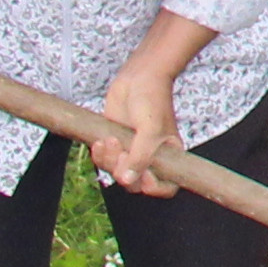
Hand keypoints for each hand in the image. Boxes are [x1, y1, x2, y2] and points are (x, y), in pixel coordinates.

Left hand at [95, 66, 184, 195]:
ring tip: (110, 139)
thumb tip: (129, 180)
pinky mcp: (114, 144)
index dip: (155, 188)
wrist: (137, 78)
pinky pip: (103, 161)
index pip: (166, 186)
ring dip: (108, 160)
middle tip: (121, 152)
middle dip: (124, 170)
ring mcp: (130, 151)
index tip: (144, 177)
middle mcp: (149, 157)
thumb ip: (140, 157)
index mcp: (168, 156)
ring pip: (116, 172)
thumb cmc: (153, 100)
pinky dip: (98, 155)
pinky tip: (99, 141)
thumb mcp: (151, 131)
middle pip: (135, 182)